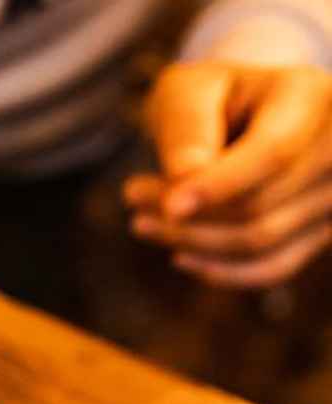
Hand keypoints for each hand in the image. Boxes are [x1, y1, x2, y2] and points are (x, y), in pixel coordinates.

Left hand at [125, 61, 331, 288]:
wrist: (248, 115)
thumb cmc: (211, 98)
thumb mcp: (188, 91)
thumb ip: (186, 127)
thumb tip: (184, 181)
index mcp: (310, 96)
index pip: (273, 153)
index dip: (219, 185)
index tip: (167, 207)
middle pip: (259, 204)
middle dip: (186, 213)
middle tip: (133, 198)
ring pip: (261, 240)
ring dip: (192, 241)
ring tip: (143, 222)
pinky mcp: (324, 229)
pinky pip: (275, 266)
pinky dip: (223, 270)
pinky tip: (181, 255)